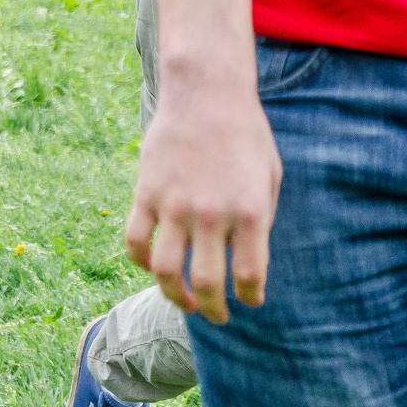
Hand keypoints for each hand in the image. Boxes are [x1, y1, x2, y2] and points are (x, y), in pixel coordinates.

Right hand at [123, 77, 282, 324]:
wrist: (206, 92)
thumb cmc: (246, 134)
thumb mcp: (270, 177)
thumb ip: (261, 220)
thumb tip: (244, 258)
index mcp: (250, 212)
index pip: (250, 277)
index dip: (250, 297)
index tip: (249, 300)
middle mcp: (211, 214)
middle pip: (206, 283)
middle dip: (211, 309)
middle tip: (215, 315)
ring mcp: (174, 204)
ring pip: (164, 269)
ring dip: (172, 295)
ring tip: (181, 301)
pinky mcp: (145, 192)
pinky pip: (136, 240)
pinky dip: (141, 261)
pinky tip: (152, 265)